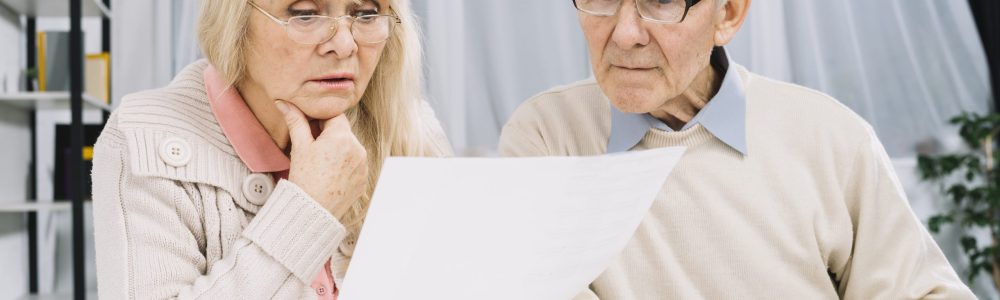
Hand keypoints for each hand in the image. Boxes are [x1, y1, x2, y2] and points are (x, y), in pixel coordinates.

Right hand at [276, 100, 368, 219]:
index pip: (335, 116)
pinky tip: (330, 174)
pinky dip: (345, 165)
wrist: (313, 211)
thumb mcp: (299, 147)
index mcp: (343, 137)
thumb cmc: (305, 178)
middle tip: (313, 148)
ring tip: (321, 164)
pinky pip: (355, 165)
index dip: (321, 120)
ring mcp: (363, 165)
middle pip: (343, 132)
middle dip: (329, 135)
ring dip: (338, 150)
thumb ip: (295, 121)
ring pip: (350, 148)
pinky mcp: (364, 179)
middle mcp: (358, 149)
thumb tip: (283, 102)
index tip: (310, 129)